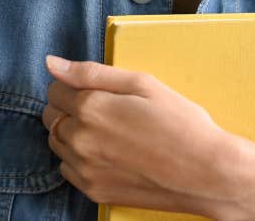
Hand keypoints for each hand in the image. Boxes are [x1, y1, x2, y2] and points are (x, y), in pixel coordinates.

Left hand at [41, 54, 232, 212]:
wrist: (202, 172)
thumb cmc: (179, 121)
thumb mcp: (142, 83)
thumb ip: (92, 73)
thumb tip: (51, 63)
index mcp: (91, 108)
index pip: (56, 89)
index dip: (73, 84)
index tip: (96, 87)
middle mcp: (80, 140)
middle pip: (51, 117)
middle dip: (69, 106)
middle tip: (104, 106)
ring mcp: (84, 169)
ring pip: (57, 143)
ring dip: (71, 131)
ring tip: (108, 127)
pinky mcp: (92, 191)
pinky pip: (68, 168)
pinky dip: (79, 156)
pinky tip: (108, 150)